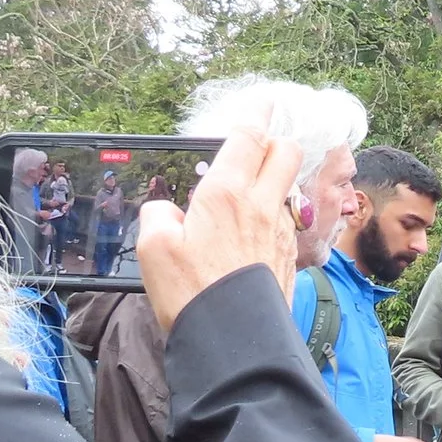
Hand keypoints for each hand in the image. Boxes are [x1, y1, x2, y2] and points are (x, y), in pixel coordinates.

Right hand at [137, 126, 297, 331]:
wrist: (234, 341)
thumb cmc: (191, 294)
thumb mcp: (153, 247)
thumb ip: (159, 215)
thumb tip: (169, 211)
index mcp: (227, 194)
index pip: (250, 137)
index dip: (257, 113)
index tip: (263, 99)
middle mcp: (261, 206)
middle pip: (287, 152)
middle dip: (276, 140)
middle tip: (258, 142)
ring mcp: (280, 231)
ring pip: (289, 186)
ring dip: (275, 178)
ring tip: (252, 186)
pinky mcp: (287, 256)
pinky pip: (286, 219)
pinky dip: (274, 211)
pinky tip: (256, 226)